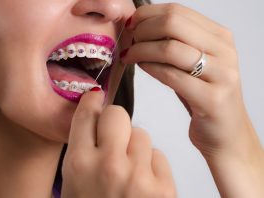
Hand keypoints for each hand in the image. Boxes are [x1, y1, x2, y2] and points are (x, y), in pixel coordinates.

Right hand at [61, 90, 175, 197]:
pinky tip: (143, 183)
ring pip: (141, 134)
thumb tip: (95, 115)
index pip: (86, 115)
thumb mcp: (75, 183)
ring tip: (129, 169)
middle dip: (116, 121)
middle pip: (118, 114)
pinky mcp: (163, 188)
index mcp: (79, 166)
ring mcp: (138, 177)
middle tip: (114, 135)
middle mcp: (107, 166)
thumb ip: (83, 149)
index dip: (92, 102)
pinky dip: (151, 164)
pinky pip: (157, 154)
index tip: (96, 98)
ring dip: (135, 146)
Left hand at [121, 3, 263, 196]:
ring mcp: (221, 74)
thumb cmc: (204, 97)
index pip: (177, 11)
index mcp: (220, 37)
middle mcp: (224, 51)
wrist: (226, 133)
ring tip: (129, 56)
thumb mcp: (194, 64)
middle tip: (129, 41)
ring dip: (141, 50)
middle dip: (142, 30)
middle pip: (173, 24)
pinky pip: (171, 75)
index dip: (147, 14)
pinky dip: (150, 67)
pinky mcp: (212, 99)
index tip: (131, 25)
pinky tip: (141, 66)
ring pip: (170, 48)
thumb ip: (175, 44)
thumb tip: (140, 28)